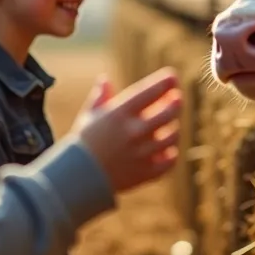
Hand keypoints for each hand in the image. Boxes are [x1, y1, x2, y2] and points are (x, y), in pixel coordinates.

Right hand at [70, 67, 180, 193]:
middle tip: (177, 100)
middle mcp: (134, 131)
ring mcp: (142, 153)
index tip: (172, 77)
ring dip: (174, 129)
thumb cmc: (82, 143)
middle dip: (176, 103)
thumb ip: (100, 96)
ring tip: (171, 127)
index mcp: (119, 113)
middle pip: (169, 112)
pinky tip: (167, 151)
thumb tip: (104, 79)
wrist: (76, 178)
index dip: (165, 82)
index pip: (150, 91)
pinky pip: (170, 162)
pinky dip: (171, 155)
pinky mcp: (145, 172)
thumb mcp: (89, 116)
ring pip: (172, 136)